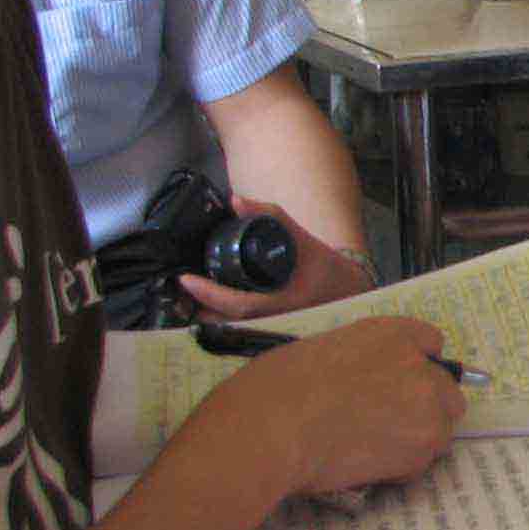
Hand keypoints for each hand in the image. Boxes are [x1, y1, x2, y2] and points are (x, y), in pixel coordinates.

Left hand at [179, 195, 376, 320]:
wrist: (348, 291)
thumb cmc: (326, 266)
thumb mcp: (301, 237)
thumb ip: (270, 216)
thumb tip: (235, 200)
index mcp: (283, 300)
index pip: (238, 304)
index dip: (209, 294)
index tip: (186, 279)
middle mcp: (274, 319)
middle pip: (225, 323)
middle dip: (198, 308)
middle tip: (180, 290)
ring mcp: (270, 327)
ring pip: (228, 329)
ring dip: (206, 314)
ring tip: (188, 296)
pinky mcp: (267, 328)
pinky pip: (236, 327)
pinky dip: (218, 317)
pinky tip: (206, 305)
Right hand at [222, 315, 462, 501]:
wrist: (275, 426)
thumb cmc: (279, 386)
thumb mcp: (324, 350)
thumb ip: (361, 361)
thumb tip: (364, 383)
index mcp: (392, 333)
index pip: (430, 343)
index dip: (416, 366)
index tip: (401, 383)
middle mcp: (419, 364)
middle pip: (447, 390)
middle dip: (426, 406)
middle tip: (390, 424)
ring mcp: (427, 404)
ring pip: (440, 428)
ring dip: (415, 439)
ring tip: (372, 449)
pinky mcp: (422, 445)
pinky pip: (423, 460)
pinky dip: (402, 467)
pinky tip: (366, 464)